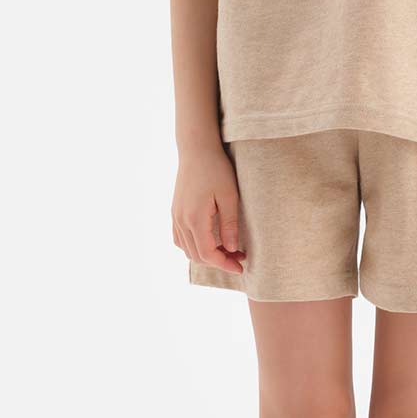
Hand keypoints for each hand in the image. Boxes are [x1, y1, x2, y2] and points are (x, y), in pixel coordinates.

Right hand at [173, 142, 246, 271]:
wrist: (197, 150)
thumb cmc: (216, 169)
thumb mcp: (230, 196)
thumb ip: (230, 225)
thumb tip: (231, 249)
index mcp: (195, 218)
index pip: (208, 254)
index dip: (224, 264)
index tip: (241, 267)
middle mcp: (181, 220)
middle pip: (197, 255)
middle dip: (219, 261)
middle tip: (239, 257)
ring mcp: (176, 216)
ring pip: (188, 249)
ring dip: (207, 255)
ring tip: (228, 250)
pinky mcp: (175, 211)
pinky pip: (180, 238)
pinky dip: (194, 246)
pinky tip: (209, 241)